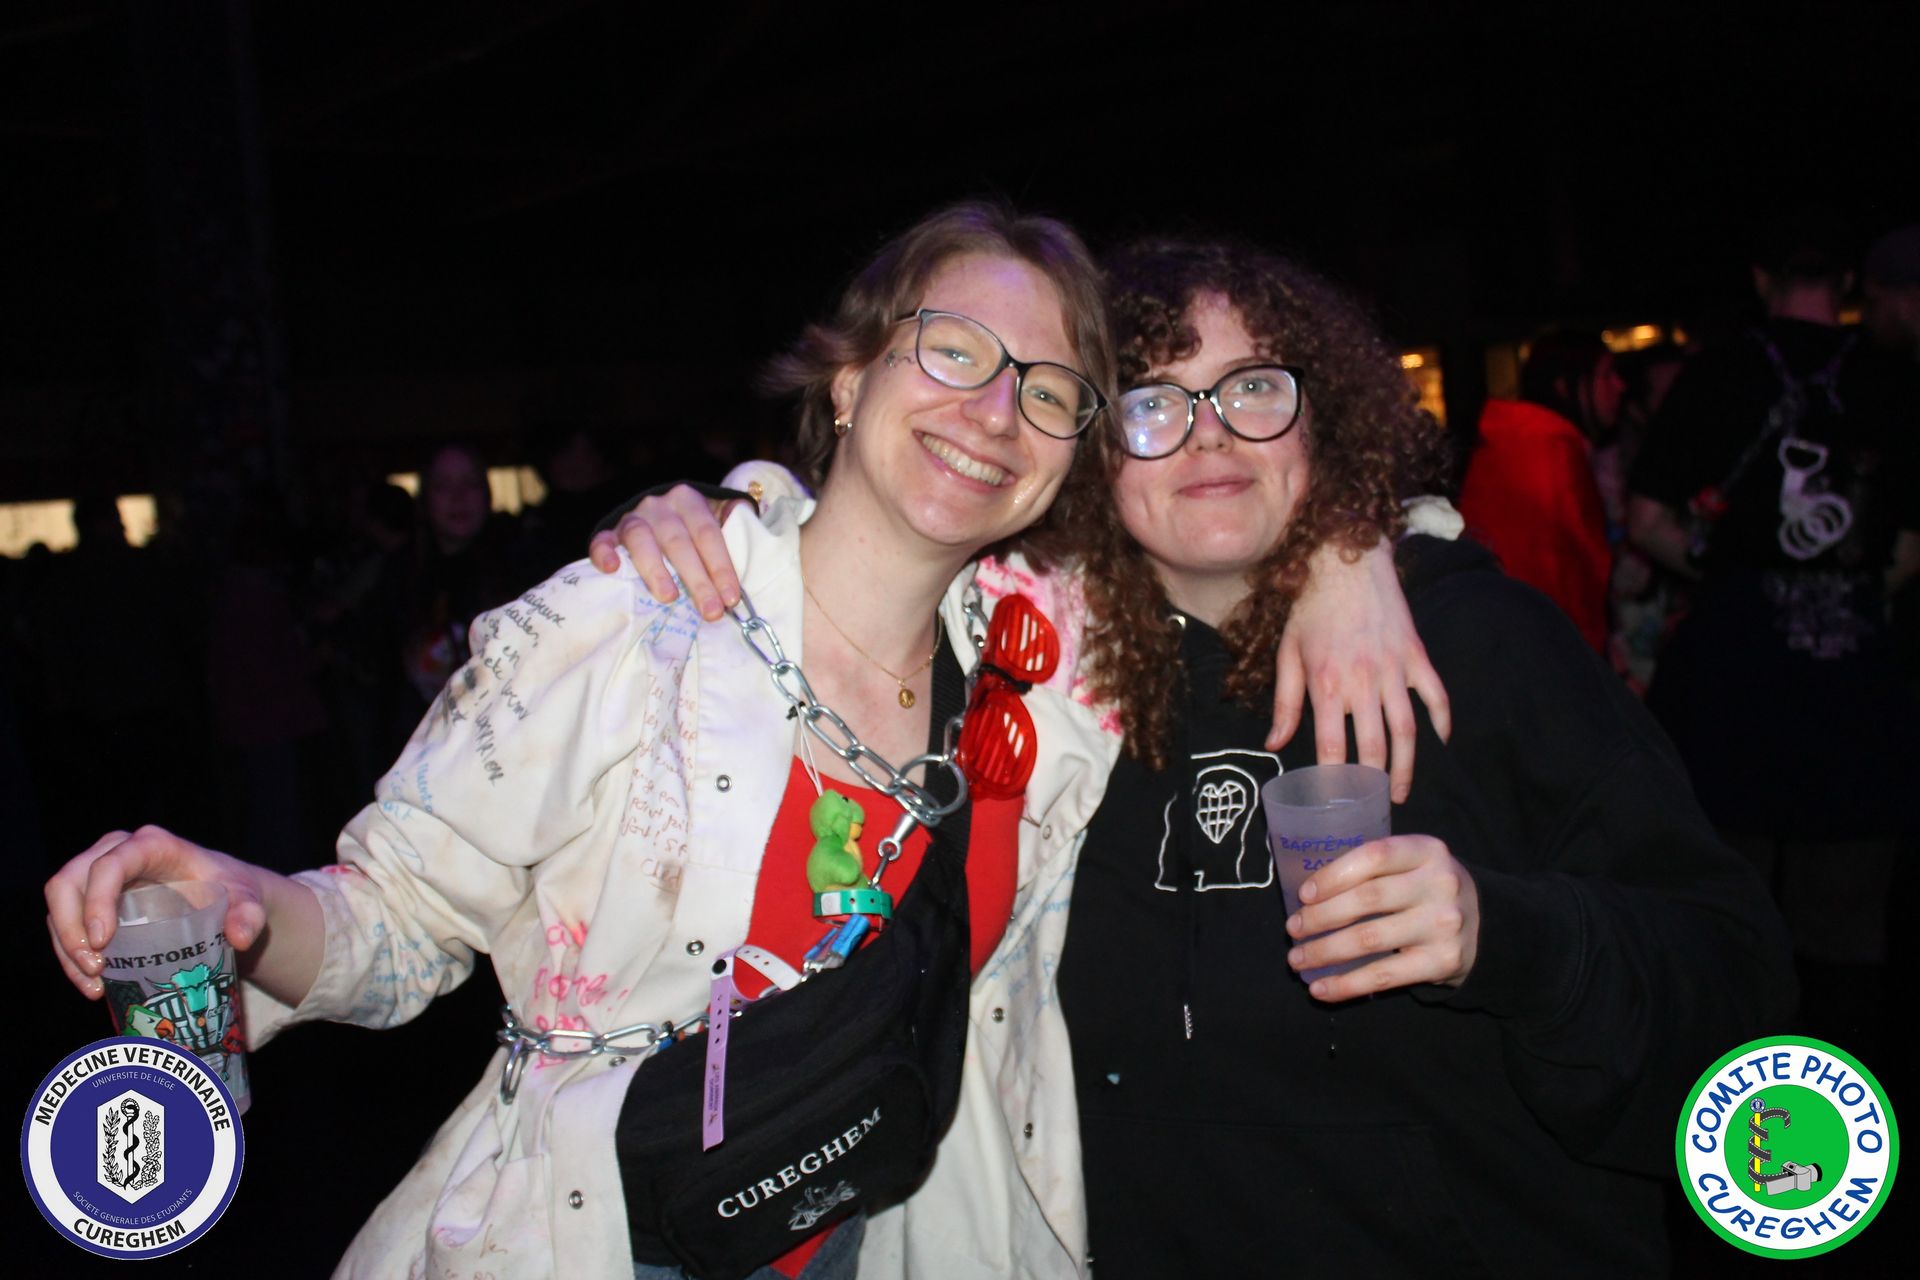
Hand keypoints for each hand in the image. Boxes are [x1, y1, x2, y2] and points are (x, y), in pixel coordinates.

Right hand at [45, 827, 269, 1000]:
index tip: (102, 941)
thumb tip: (241, 937)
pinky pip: (64, 922)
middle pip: (68, 883)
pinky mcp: (90, 896)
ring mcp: (98, 872)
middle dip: (70, 928)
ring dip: (66, 947)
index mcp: (152, 845)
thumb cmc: (230, 890)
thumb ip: (249, 915)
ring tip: (94, 984)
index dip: (97, 900)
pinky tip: (93, 984)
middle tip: (96, 968)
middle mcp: (117, 851)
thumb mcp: (246, 899)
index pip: (109, 865)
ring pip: (59, 904)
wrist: (223, 894)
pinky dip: (70, 955)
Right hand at [585, 486, 741, 620]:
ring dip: (655, 569)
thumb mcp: (717, 518)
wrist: (657, 512)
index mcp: (690, 501)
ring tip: (668, 597)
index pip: (709, 534)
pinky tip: (612, 569)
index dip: (721, 566)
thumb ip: (736, 524)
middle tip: (710, 612)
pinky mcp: (610, 532)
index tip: (731, 598)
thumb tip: (760, 534)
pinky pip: (602, 540)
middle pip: (679, 542)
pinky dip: (605, 552)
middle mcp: (660, 505)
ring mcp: (633, 517)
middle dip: (697, 579)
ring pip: (641, 539)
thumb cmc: (693, 526)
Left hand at [1267, 540, 1451, 801]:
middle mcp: (1362, 682)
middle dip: (1373, 783)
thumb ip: (1284, 703)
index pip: (1330, 746)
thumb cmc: (1310, 610)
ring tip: (1399, 791)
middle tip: (1372, 807)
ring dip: (1406, 766)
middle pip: (1373, 747)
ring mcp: (1394, 670)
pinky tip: (1441, 743)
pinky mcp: (1417, 656)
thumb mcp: (1288, 654)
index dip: (1333, 780)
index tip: (1333, 803)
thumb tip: (1274, 744)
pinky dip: (1442, 721)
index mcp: (1326, 684)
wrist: (1347, 561)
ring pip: (1407, 730)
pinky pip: (1435, 696)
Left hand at [1285, 834, 1479, 1001]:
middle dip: (1320, 917)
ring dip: (1324, 952)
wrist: (1485, 926)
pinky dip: (1345, 985)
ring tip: (1297, 959)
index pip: (1373, 856)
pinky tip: (1320, 989)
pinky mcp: (1442, 962)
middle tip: (1292, 929)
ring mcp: (1443, 924)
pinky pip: (1383, 976)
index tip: (1304, 895)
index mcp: (1427, 850)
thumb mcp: (1413, 864)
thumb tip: (1309, 893)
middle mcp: (1439, 884)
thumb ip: (1375, 867)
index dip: (1333, 875)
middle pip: (1366, 900)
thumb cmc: (1429, 890)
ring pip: (1368, 939)